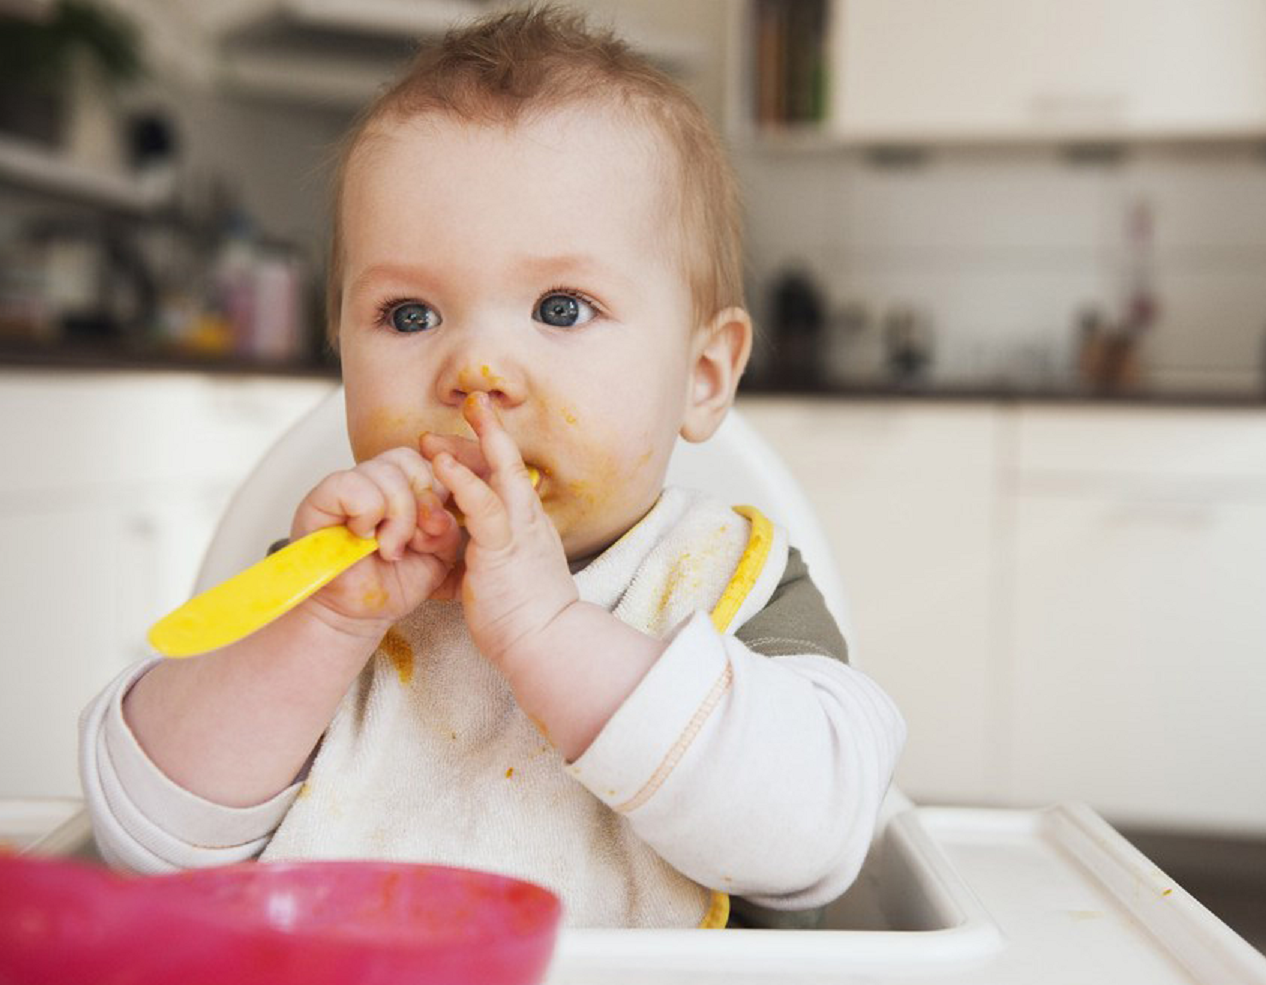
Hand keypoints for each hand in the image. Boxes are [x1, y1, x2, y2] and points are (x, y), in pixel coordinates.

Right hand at [291, 447, 460, 635]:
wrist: (359, 615)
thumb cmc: (394, 583)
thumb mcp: (439, 556)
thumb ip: (448, 528)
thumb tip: (439, 513)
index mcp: (404, 486)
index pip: (428, 462)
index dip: (437, 493)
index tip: (434, 530)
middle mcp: (373, 479)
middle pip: (408, 460)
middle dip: (420, 505)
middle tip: (411, 542)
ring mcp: (346, 486)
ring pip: (384, 472)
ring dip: (396, 516)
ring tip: (388, 548)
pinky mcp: (319, 499)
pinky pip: (352, 484)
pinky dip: (367, 513)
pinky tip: (364, 537)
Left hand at [422, 394, 578, 670]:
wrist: (547, 643)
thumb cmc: (527, 620)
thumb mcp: (504, 577)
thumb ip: (487, 558)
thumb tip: (464, 557)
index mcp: (528, 526)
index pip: (508, 477)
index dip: (487, 454)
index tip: (467, 439)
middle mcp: (528, 519)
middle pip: (507, 462)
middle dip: (484, 433)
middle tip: (463, 408)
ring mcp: (519, 529)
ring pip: (500, 471)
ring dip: (471, 443)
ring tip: (437, 429)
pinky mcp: (504, 546)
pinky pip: (483, 505)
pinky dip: (462, 480)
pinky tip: (441, 464)